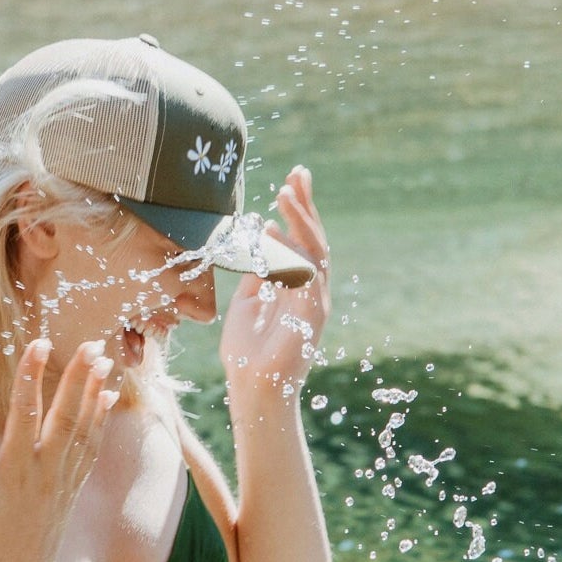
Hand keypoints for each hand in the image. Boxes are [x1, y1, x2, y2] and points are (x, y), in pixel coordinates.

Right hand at [0, 339, 116, 561]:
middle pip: (65, 416)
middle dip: (78, 377)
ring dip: (94, 394)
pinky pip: (90, 451)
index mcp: (14, 473)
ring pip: (84, 430)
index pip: (24, 413)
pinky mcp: (72, 492)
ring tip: (105, 360)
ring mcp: (63, 483)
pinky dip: (100, 422)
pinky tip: (105, 400)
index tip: (37, 343)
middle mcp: (45, 474)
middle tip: (91, 343)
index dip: (31, 376)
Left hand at [219, 165, 330, 406]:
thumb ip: (258, 276)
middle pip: (313, 238)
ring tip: (284, 193)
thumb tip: (259, 246)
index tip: (292, 180)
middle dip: (305, 204)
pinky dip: (291, 252)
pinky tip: (274, 231)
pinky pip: (305, 275)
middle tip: (299, 173)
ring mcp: (314, 301)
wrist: (253, 388)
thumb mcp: (246, 303)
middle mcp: (311, 289)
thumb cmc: (246, 352)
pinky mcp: (311, 316)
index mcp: (296, 285)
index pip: (301, 240)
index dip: (298, 210)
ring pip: (314, 251)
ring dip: (299, 220)